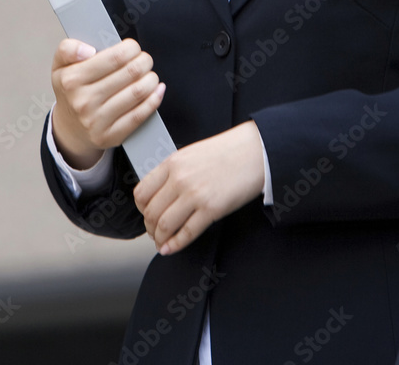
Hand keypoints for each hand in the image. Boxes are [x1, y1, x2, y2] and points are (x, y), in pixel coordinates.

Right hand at [50, 38, 165, 168]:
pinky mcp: (110, 136)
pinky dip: (154, 99)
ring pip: (139, 92)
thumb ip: (68, 49)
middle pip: (132, 72)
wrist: (70, 128)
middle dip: (144, 61)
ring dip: (151, 79)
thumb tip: (88, 50)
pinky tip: (157, 90)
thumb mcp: (61, 65)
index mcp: (72, 80)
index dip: (131, 48)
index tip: (132, 48)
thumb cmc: (72, 90)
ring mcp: (96, 121)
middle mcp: (83, 101)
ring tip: (149, 75)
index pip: (116, 57)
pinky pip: (140, 115)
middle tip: (144, 60)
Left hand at [133, 121, 264, 254]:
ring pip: (164, 226)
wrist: (256, 150)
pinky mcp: (211, 209)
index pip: (141, 193)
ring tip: (163, 242)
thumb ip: (175, 171)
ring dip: (160, 239)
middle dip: (150, 228)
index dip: (141, 209)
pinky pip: (186, 233)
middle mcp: (180, 179)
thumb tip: (160, 194)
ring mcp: (195, 195)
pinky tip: (171, 248)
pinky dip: (175, 245)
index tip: (147, 214)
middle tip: (155, 232)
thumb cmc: (229, 151)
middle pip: (150, 213)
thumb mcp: (193, 153)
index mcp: (173, 163)